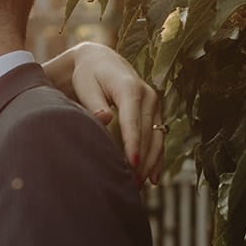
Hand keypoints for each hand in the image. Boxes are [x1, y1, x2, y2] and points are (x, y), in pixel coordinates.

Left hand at [56, 41, 165, 182]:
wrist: (101, 60)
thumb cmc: (88, 75)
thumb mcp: (86, 86)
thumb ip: (94, 104)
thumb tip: (105, 119)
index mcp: (129, 87)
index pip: (133, 120)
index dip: (133, 143)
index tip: (132, 163)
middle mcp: (148, 95)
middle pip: (147, 133)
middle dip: (140, 159)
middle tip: (130, 184)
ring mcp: (154, 103)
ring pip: (157, 138)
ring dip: (149, 162)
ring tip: (138, 185)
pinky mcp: (155, 112)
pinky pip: (159, 138)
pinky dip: (157, 157)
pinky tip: (153, 178)